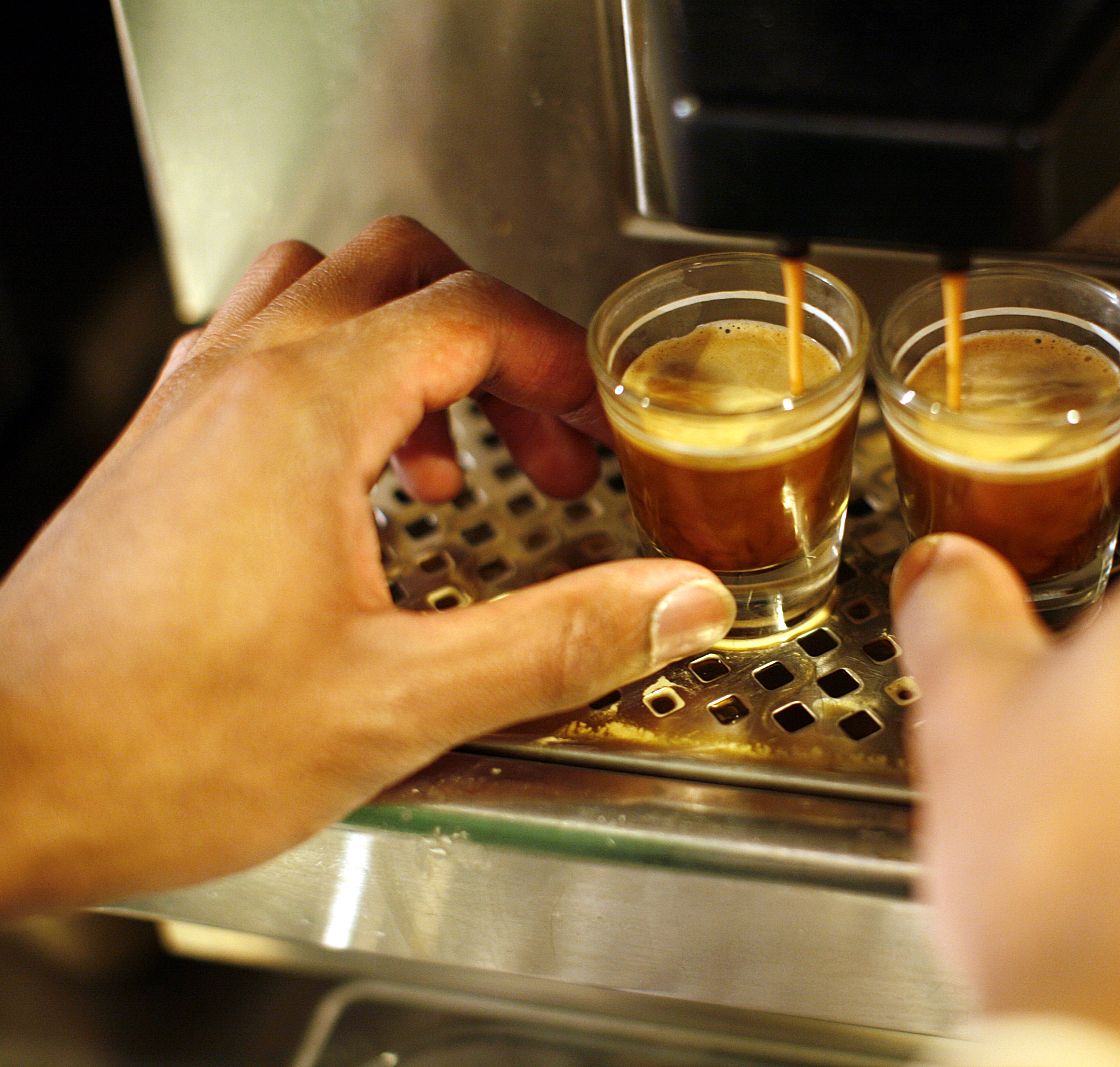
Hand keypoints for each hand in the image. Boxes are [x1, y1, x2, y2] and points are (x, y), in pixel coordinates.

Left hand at [0, 217, 733, 917]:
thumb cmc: (158, 743)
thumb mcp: (395, 702)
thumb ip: (557, 640)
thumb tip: (675, 600)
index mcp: (301, 410)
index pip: (470, 313)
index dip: (560, 363)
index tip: (601, 429)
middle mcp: (236, 382)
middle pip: (396, 269)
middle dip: (495, 341)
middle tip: (542, 436)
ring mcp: (185, 410)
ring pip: (318, 293)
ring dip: (411, 351)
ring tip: (457, 460)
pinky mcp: (157, 455)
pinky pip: (261, 356)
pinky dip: (339, 385)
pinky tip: (360, 489)